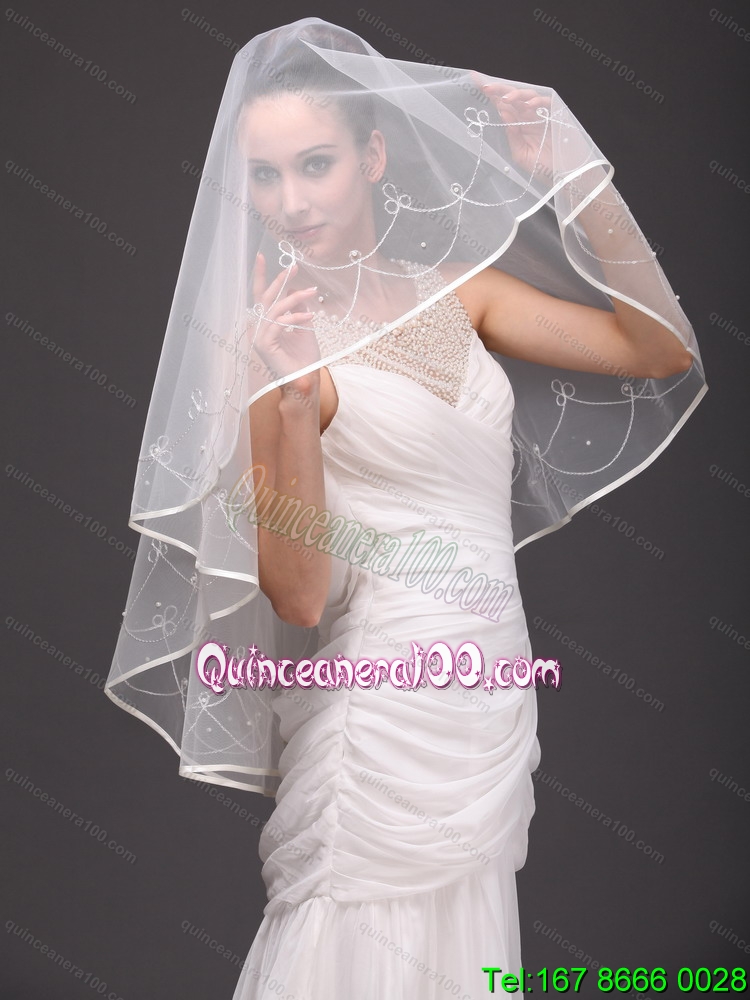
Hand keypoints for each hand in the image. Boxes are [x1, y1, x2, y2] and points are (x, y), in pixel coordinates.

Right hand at [248, 252, 320, 396]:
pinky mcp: (264, 345)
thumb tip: (298, 291)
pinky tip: (309, 316)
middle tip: (294, 267)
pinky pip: (280, 323)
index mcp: (265, 324)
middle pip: (265, 298)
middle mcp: (258, 329)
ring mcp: (259, 338)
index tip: (261, 256)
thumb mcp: (304, 328)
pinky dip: (295, 317)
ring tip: (312, 292)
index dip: (260, 277)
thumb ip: (299, 310)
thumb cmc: (304, 359)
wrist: (304, 381)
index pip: (261, 297)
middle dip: (279, 281)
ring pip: (275, 309)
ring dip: (295, 298)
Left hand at [470, 72, 553, 180]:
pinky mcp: (555, 117)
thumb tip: (503, 112)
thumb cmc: (541, 168)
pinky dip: (538, 102)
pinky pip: (547, 103)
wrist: (561, 176)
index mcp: (518, 125)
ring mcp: (541, 116)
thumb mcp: (520, 154)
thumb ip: (512, 135)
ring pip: (528, 96)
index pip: (503, 105)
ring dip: (517, 95)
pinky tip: (528, 105)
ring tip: (505, 99)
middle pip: (513, 97)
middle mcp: (528, 117)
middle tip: (486, 87)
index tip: (476, 82)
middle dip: (500, 89)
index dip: (492, 94)